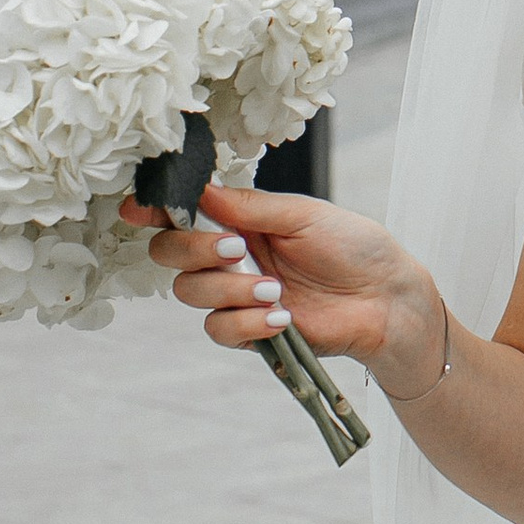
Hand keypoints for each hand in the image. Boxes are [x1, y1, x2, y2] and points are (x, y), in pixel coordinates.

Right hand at [121, 184, 436, 384]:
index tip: (137, 209)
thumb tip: (201, 192)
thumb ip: (251, 207)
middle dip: (193, 250)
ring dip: (229, 289)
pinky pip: (220, 329)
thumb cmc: (354, 246)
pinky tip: (282, 316)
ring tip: (275, 289)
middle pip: (171, 254)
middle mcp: (232, 256)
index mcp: (243, 220)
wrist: (386, 297)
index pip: (186, 214)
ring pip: (191, 293)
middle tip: (236, 249)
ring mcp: (238, 295)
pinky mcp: (251, 331)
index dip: (156, 211)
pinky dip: (247, 321)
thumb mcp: (305, 215)